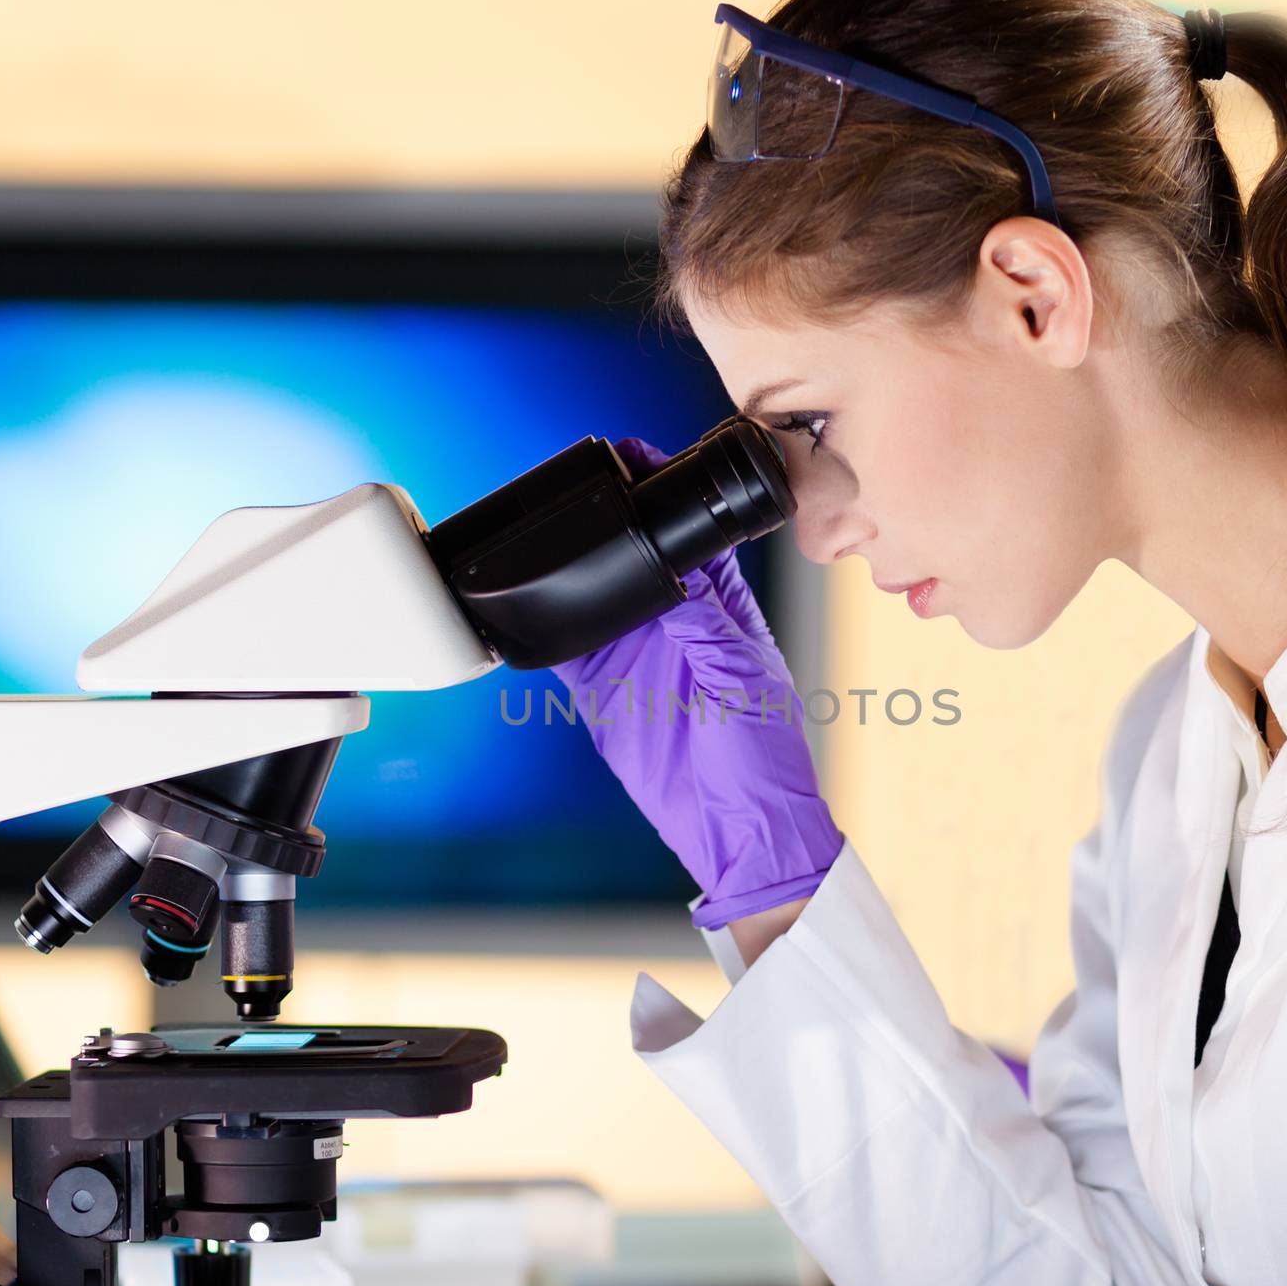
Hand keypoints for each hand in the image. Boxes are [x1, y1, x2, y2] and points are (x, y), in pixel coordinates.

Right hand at [550, 437, 841, 928]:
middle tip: (578, 481)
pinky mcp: (603, 690)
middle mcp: (677, 623)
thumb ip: (704, 623)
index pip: (693, 535)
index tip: (636, 456)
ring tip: (544, 529)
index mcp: (724, 609)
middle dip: (611, 519)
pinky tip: (522, 602)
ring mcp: (636, 654)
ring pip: (596, 592)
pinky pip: (566, 647)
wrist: (735, 828)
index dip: (667, 495)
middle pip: (636, 553)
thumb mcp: (742, 678)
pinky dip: (543, 625)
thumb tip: (670, 571)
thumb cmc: (764, 757)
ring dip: (575, 567)